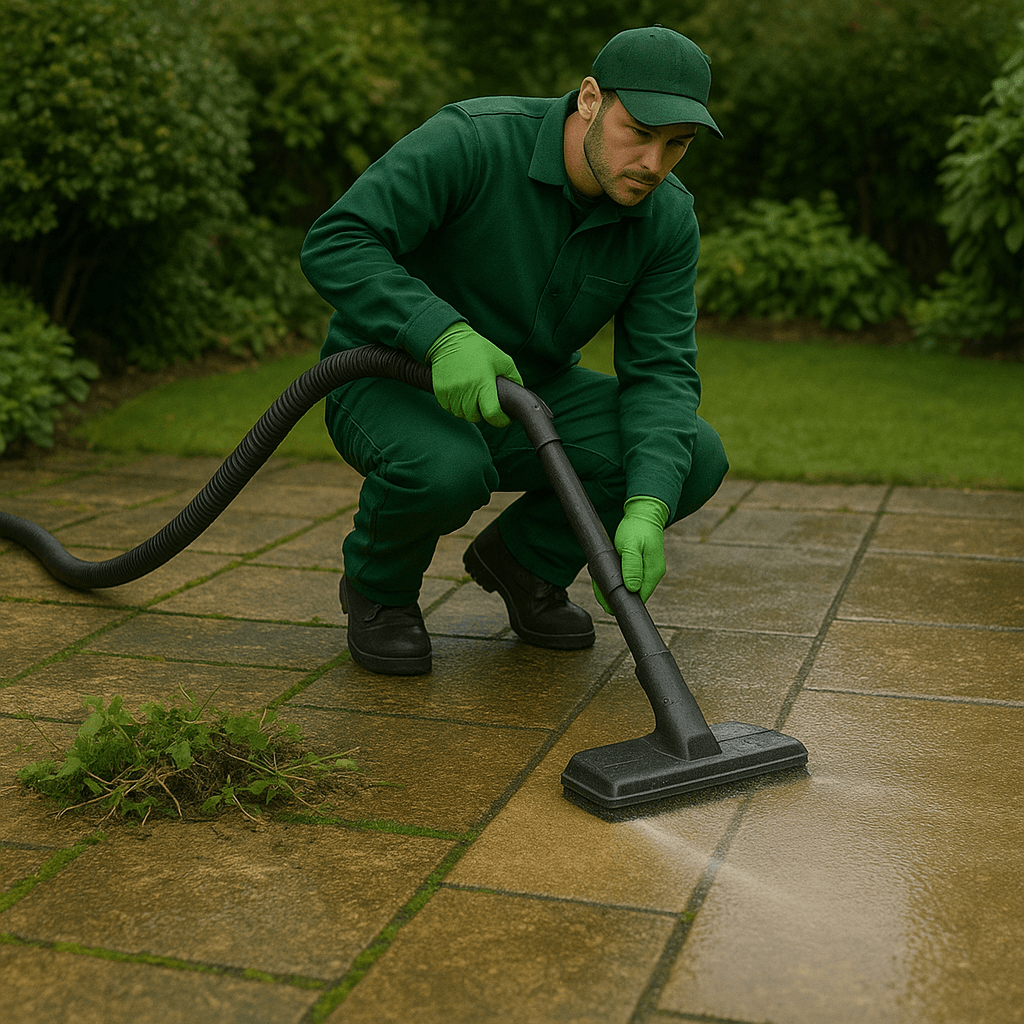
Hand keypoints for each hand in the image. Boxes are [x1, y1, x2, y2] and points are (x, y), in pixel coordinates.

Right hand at [426, 322, 523, 426]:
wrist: (449, 340)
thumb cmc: (478, 349)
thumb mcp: (502, 360)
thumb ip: (514, 378)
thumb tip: (518, 396)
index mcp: (484, 382)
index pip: (492, 414)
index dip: (500, 420)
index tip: (503, 417)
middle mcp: (467, 389)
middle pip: (475, 417)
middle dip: (482, 413)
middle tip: (484, 402)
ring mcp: (452, 391)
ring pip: (462, 414)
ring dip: (468, 409)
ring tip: (471, 395)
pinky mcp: (440, 391)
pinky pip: (449, 408)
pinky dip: (455, 404)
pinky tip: (460, 392)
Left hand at [592, 496, 669, 612]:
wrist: (643, 514)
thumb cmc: (636, 528)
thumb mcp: (630, 546)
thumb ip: (631, 567)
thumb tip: (632, 588)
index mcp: (653, 572)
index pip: (639, 598)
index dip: (623, 602)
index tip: (606, 601)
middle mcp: (652, 574)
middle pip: (632, 595)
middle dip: (615, 593)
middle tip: (599, 587)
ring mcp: (647, 571)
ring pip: (628, 587)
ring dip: (614, 584)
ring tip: (600, 579)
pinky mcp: (641, 566)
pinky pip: (627, 577)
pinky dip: (616, 576)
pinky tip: (606, 572)